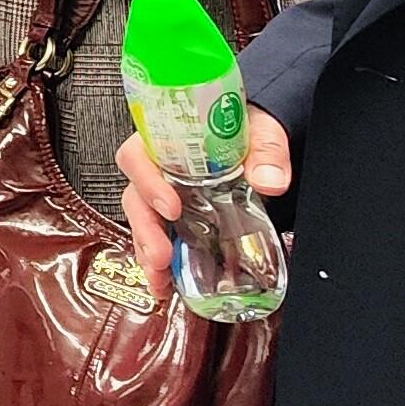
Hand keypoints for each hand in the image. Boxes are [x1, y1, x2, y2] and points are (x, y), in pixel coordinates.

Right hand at [116, 111, 290, 284]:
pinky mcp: (177, 213)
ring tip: (160, 280)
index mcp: (167, 139)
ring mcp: (164, 192)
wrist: (254, 133)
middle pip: (135, 196)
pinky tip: (164, 282)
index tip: (171, 207)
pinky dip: (158, 260)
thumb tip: (270, 179)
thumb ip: (267, 150)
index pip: (138, 156)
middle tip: (160, 256)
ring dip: (148, 250)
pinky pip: (157, 234)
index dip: (148, 182)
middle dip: (145, 230)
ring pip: (142, 220)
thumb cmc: (246, 123)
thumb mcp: (261, 129)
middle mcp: (158, 166)